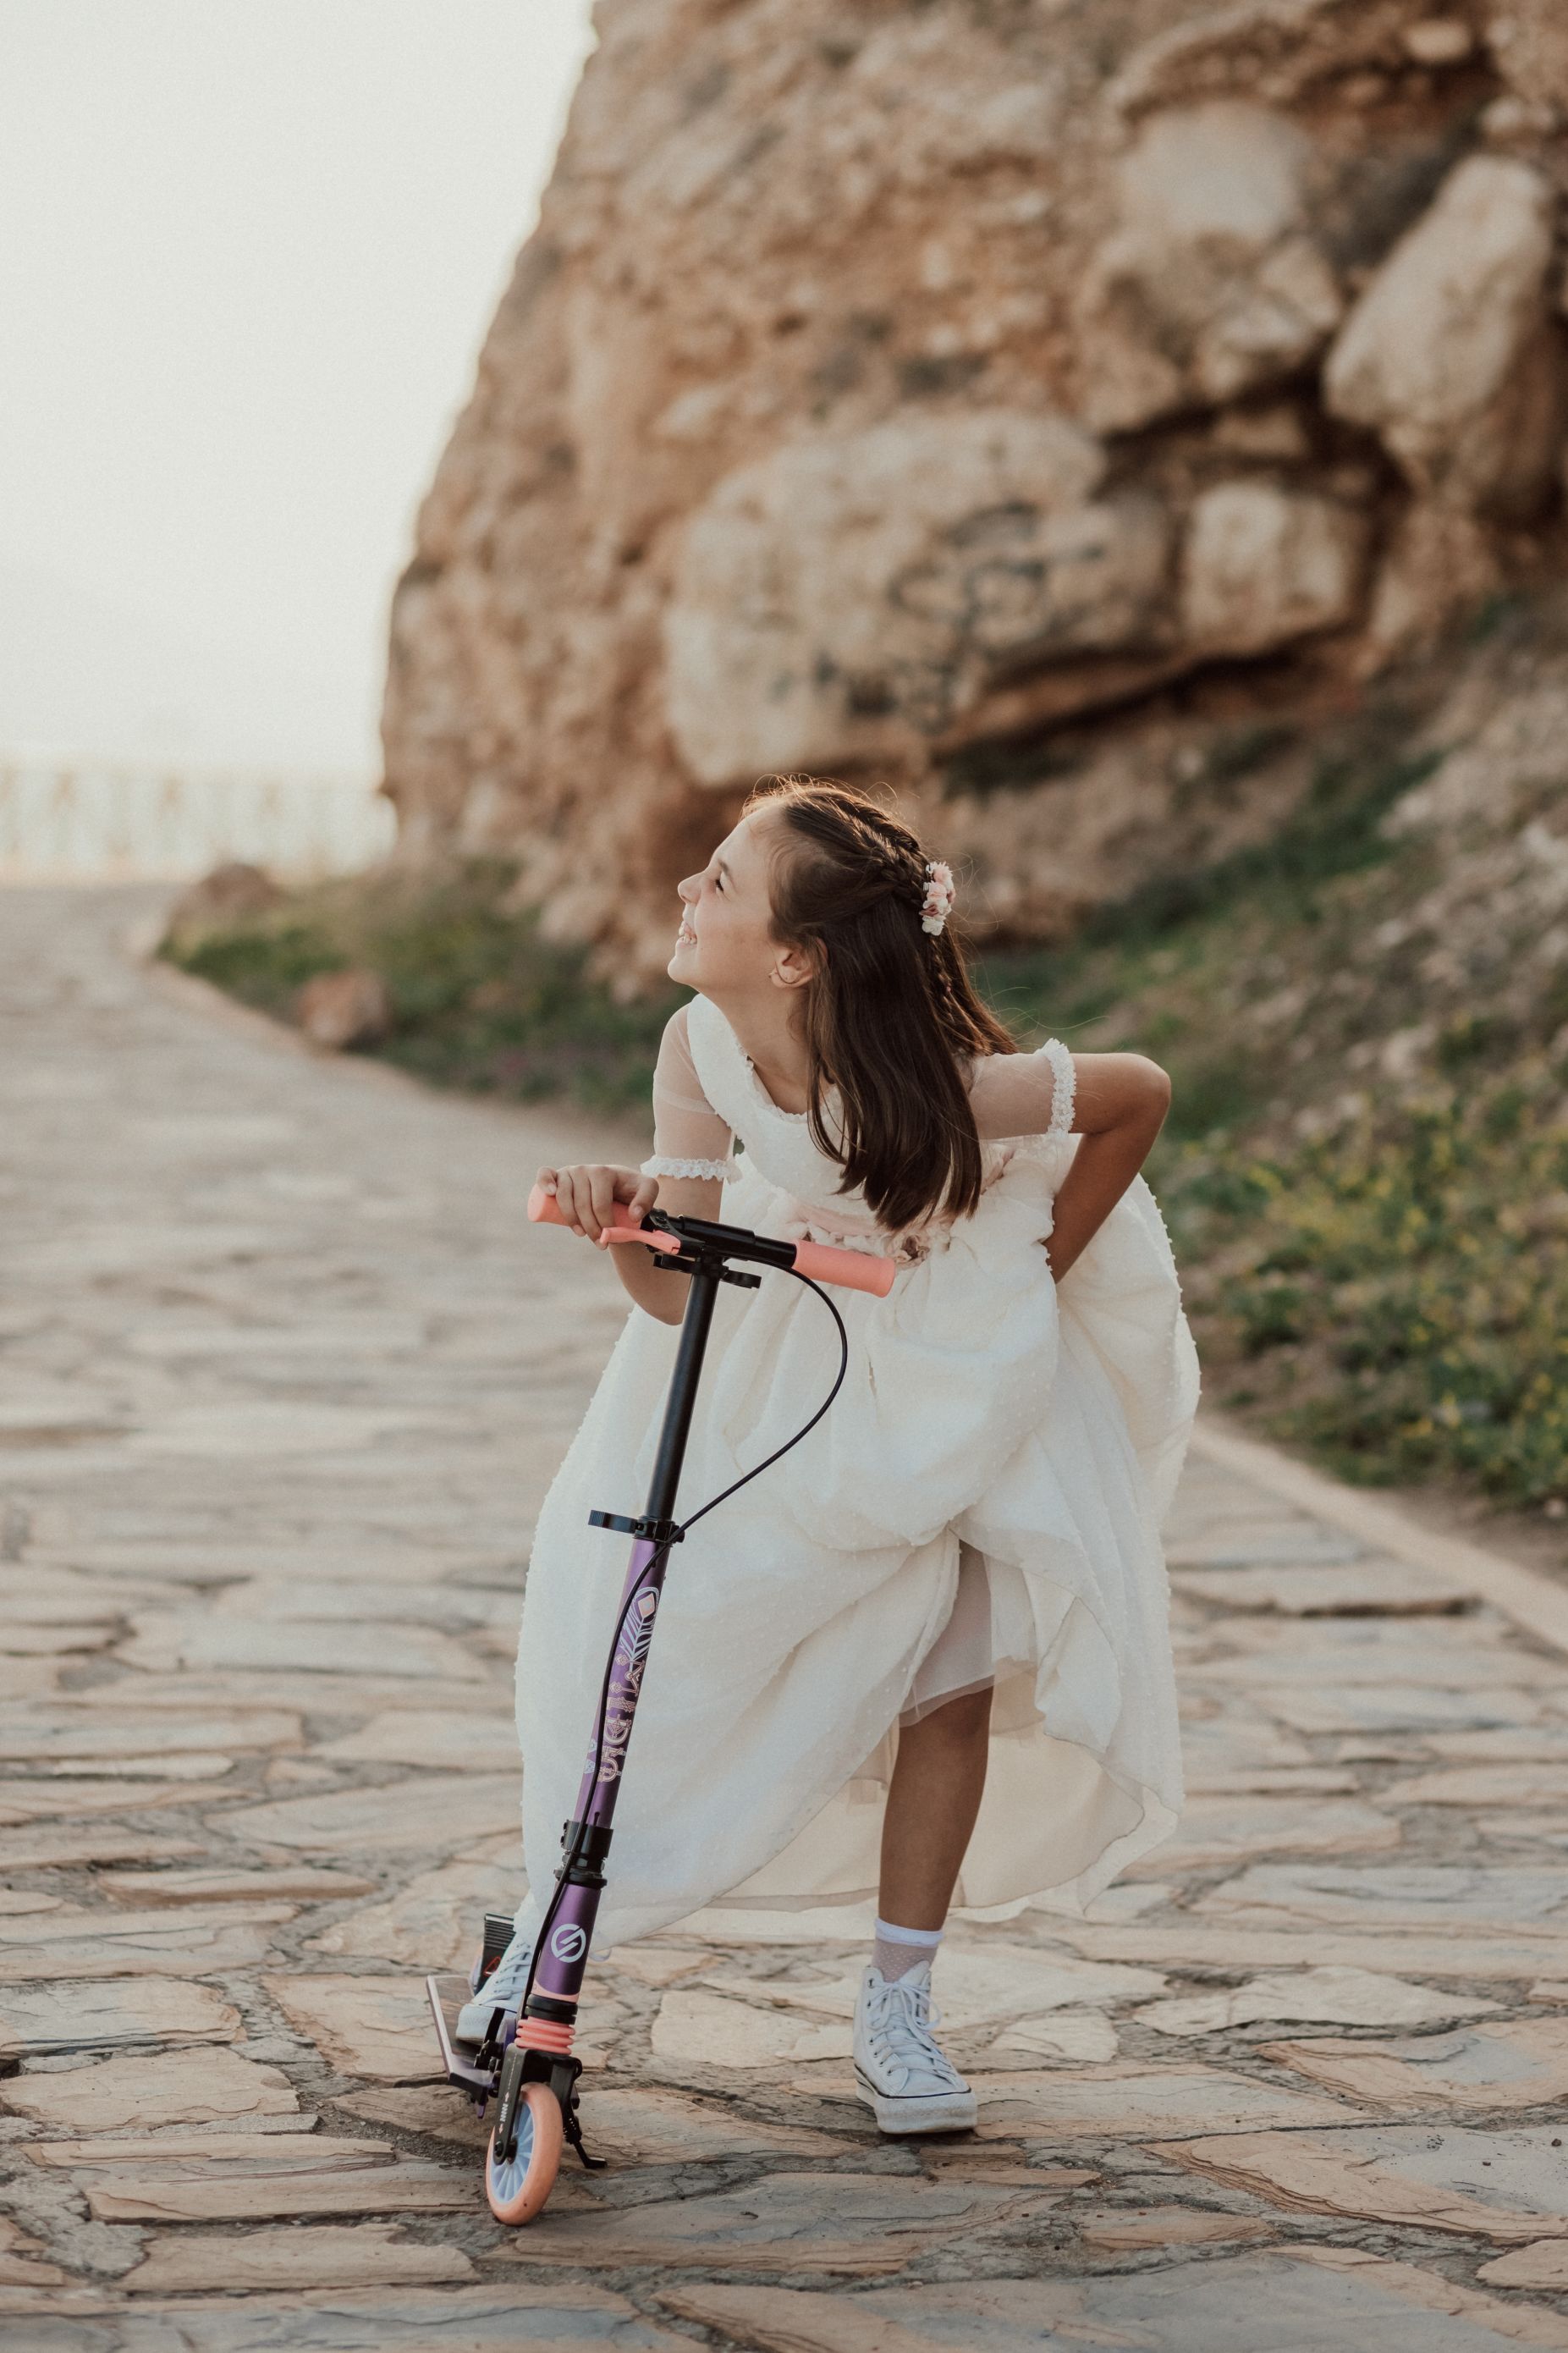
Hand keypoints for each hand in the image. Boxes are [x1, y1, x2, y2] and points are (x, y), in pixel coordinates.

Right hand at [536, 1163, 658, 1246]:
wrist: (617, 1182)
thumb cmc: (630, 1188)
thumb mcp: (646, 1190)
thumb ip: (647, 1200)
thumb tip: (633, 1215)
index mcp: (604, 1172)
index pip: (600, 1204)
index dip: (604, 1225)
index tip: (610, 1239)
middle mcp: (585, 1169)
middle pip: (582, 1205)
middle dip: (591, 1228)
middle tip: (599, 1243)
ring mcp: (570, 1171)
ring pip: (564, 1198)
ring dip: (571, 1219)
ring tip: (581, 1234)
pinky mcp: (558, 1175)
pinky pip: (545, 1174)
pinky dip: (544, 1182)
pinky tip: (550, 1193)